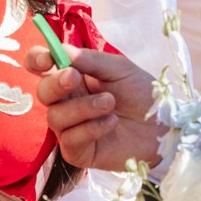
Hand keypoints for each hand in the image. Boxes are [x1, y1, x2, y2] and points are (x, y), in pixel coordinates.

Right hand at [26, 46, 164, 171]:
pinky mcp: (78, 151)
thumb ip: (92, 60)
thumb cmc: (142, 95)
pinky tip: (111, 122)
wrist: (164, 126)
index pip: (41, 66)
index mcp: (73, 77)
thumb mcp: (120, 69)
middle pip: (43, 91)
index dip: (37, 60)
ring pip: (55, 117)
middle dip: (56, 84)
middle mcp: (67, 102)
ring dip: (82, 107)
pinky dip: (90, 129)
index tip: (47, 60)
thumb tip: (62, 49)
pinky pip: (70, 140)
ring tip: (110, 103)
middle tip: (74, 78)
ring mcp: (70, 128)